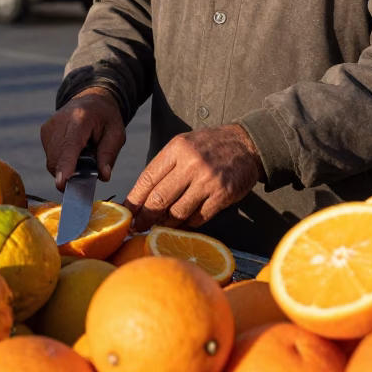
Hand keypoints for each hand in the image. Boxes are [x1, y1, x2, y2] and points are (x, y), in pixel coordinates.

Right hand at [41, 88, 125, 190]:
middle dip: (70, 174)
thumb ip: (109, 154)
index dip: (65, 165)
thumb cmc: (105, 118)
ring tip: (83, 154)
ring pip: (52, 161)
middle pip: (58, 158)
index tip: (62, 183)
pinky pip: (50, 157)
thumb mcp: (116, 133)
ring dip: (67, 167)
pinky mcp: (44, 132)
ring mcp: (49, 126)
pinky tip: (74, 152)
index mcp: (80, 118)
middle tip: (88, 171)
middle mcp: (60, 121)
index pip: (70, 145)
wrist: (91, 100)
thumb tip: (103, 176)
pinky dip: (62, 162)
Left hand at [124, 124, 264, 231]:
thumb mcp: (183, 145)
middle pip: (159, 198)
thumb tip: (141, 196)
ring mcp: (208, 180)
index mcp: (176, 149)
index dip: (134, 200)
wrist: (245, 144)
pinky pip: (198, 218)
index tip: (126, 213)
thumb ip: (164, 167)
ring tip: (159, 227)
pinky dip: (187, 224)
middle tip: (136, 227)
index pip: (148, 178)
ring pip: (178, 212)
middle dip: (145, 217)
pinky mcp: (222, 195)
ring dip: (165, 224)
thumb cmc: (208, 146)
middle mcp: (191, 164)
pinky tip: (181, 225)